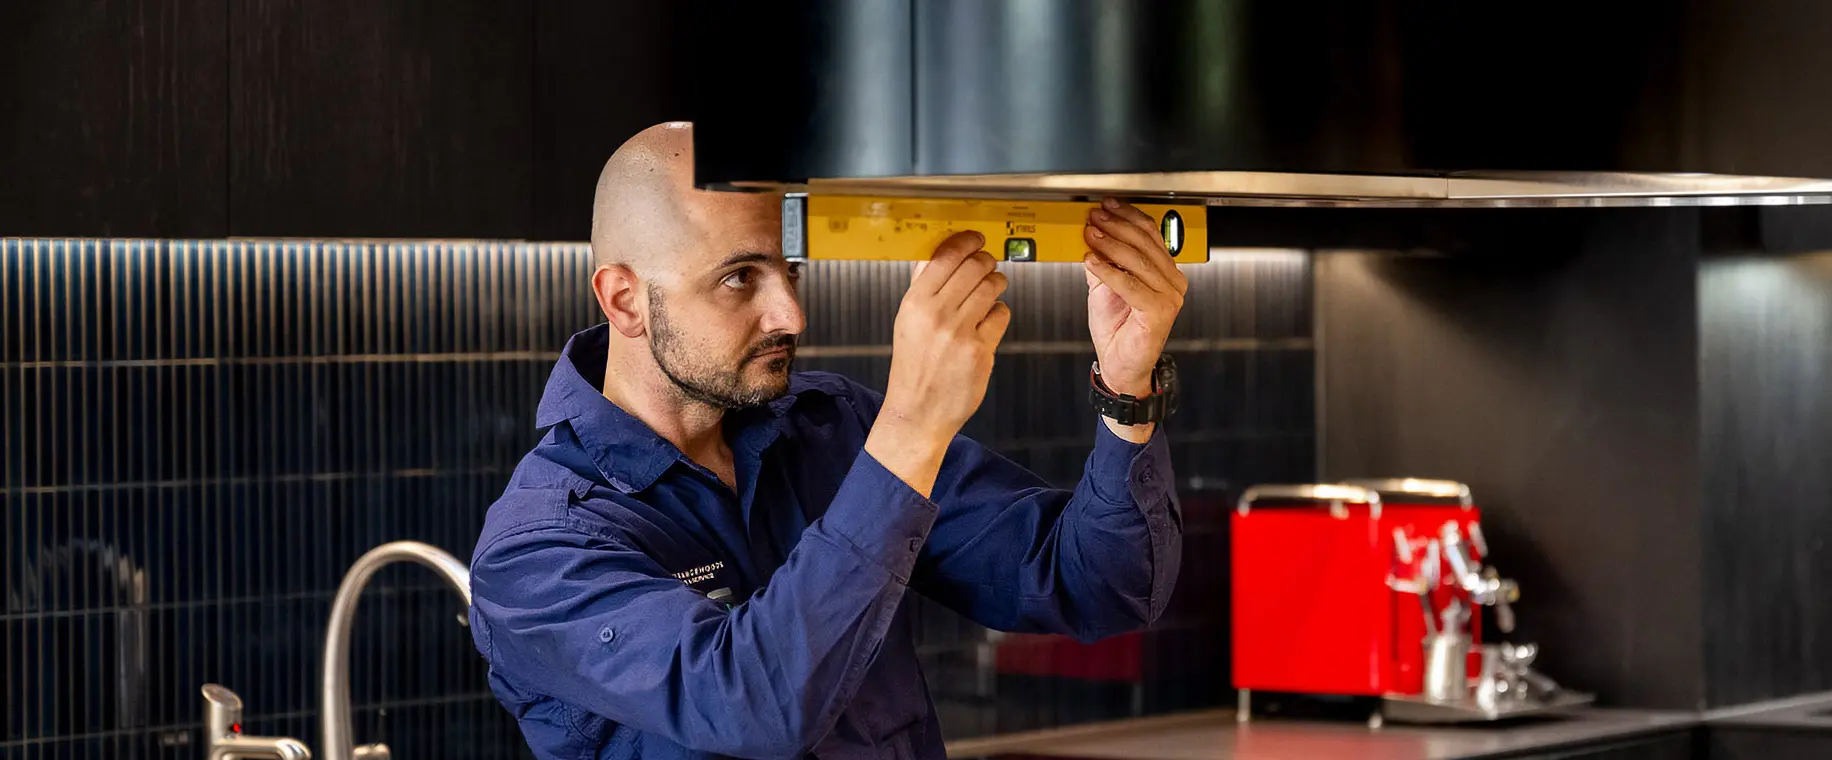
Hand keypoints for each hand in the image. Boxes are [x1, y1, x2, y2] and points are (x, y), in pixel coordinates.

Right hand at [865, 231, 1012, 495]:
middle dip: (986, 261)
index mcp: (914, 303)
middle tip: (987, 265)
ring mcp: (960, 333)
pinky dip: (998, 313)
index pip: (945, 256)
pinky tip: (988, 322)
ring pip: (992, 287)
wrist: (917, 412)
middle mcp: (936, 315)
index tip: (976, 238)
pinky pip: (1001, 314)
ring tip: (990, 290)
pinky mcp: (981, 351)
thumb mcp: (906, 322)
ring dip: (996, 283)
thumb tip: (937, 253)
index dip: (966, 241)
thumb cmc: (913, 365)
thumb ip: (922, 287)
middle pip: (974, 266)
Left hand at [1084, 198, 1187, 437]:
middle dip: (1116, 227)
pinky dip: (1108, 271)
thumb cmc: (1118, 328)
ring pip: (1137, 261)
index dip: (1128, 216)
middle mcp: (1173, 282)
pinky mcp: (1160, 312)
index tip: (1106, 206)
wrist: (1120, 364)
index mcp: (1165, 271)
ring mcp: (1170, 297)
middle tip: (1095, 217)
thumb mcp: (1105, 286)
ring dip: (1110, 245)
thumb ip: (1102, 260)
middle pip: (1145, 243)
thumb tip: (1090, 233)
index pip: (1150, 234)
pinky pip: (1131, 285)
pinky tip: (1091, 261)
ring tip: (1090, 235)